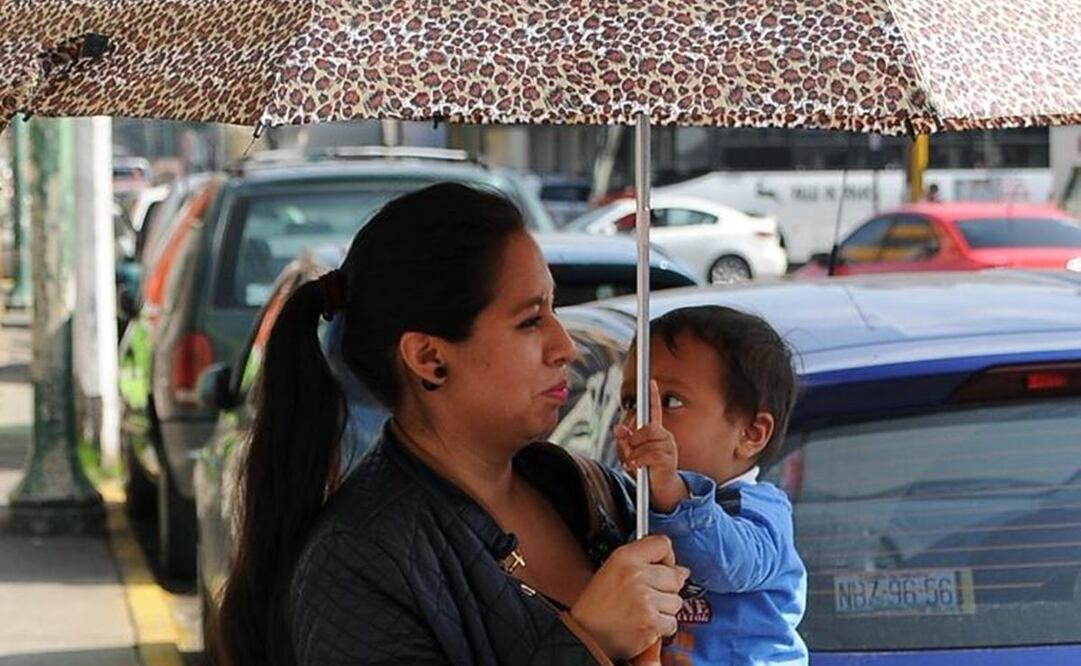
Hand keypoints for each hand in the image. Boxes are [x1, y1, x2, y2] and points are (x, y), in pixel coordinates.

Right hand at [570, 535, 688, 658]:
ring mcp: (646, 600)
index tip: (662, 567)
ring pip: (676, 601)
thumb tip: (681, 570)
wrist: (586, 635)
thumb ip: (644, 561)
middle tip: (647, 596)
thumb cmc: (596, 606)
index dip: (666, 557)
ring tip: (643, 610)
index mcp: (625, 557)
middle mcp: (637, 575)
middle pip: (675, 576)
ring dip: (665, 609)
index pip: (663, 544)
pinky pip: (672, 622)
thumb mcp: (612, 569)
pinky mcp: (651, 623)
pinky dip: (662, 627)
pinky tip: (644, 623)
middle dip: (667, 588)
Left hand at [615, 380, 687, 512]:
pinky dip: (638, 462)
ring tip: (633, 464)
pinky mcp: (668, 460)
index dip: (653, 396)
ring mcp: (668, 447)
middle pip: (645, 428)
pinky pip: (648, 455)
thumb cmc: (646, 468)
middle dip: (633, 441)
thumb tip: (617, 428)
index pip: (654, 410)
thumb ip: (624, 440)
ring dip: (634, 455)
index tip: (651, 382)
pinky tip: (637, 467)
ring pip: (645, 443)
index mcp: (656, 431)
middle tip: (630, 453)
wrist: (660, 488)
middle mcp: (665, 436)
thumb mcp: (631, 453)